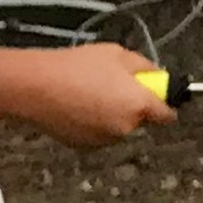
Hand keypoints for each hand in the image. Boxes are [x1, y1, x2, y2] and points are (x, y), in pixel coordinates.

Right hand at [21, 44, 176, 149]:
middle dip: (132, 106)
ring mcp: (104, 140)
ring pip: (118, 128)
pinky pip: (97, 134)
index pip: (167, 116)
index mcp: (139, 105)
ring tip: (88, 94)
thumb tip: (158, 76)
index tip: (159, 98)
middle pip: (139, 120)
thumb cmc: (78, 66)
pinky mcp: (83, 147)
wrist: (35, 87)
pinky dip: (93, 124)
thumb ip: (145, 66)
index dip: (165, 106)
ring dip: (112, 116)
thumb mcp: (118, 54)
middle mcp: (126, 128)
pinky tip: (75, 108)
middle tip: (111, 86)